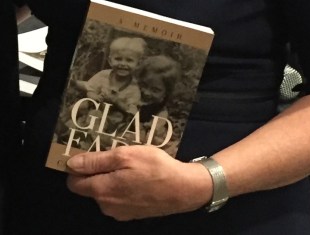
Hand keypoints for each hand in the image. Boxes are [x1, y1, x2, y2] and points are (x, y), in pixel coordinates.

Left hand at [66, 145, 212, 219]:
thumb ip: (97, 161)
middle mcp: (106, 206)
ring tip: (128, 163)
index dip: (76, 167)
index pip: (73, 182)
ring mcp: (119, 212)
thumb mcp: (125, 156)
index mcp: (101, 190)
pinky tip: (137, 176)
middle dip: (96, 171)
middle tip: (113, 153)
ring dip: (111, 178)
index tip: (86, 153)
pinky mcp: (131, 214)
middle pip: (89, 187)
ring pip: (105, 192)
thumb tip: (71, 164)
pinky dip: (122, 187)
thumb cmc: (154, 167)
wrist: (182, 189)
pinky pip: (118, 198)